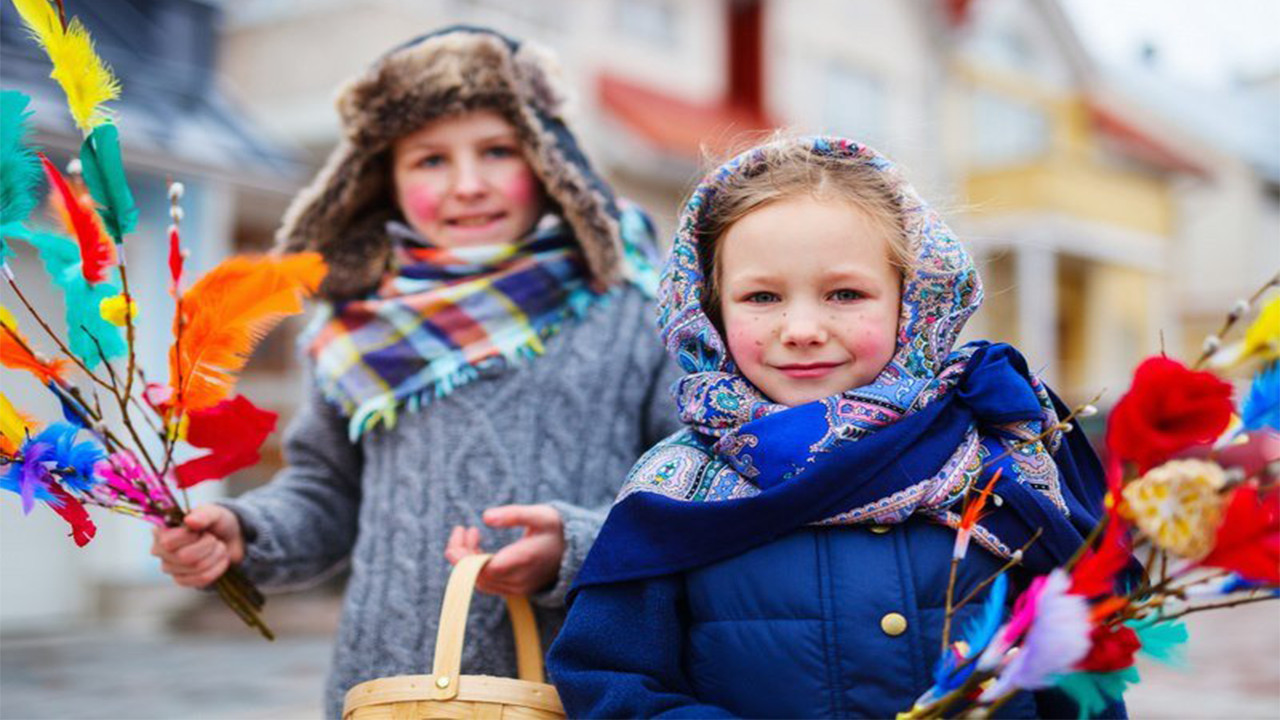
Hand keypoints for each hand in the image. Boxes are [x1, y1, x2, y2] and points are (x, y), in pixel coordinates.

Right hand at [150, 504, 244, 587]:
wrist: (228, 539)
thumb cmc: (215, 523)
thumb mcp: (214, 513)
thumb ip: (203, 514)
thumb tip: (189, 520)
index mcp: (161, 531)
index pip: (168, 542)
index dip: (191, 536)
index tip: (201, 530)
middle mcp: (160, 550)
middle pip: (184, 557)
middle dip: (208, 545)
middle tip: (213, 538)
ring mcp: (169, 567)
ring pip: (196, 568)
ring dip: (216, 555)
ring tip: (218, 546)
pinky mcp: (181, 580)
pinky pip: (203, 578)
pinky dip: (217, 567)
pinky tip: (218, 559)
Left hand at [444, 504, 565, 595]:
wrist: (576, 551)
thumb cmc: (556, 529)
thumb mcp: (539, 515)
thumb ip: (513, 515)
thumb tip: (486, 516)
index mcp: (524, 560)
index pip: (485, 568)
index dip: (465, 555)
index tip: (460, 531)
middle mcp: (519, 580)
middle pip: (478, 576)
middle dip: (462, 554)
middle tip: (461, 529)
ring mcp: (517, 588)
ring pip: (480, 582)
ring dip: (467, 560)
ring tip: (470, 533)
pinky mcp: (515, 590)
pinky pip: (488, 583)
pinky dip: (476, 567)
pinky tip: (478, 547)